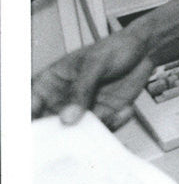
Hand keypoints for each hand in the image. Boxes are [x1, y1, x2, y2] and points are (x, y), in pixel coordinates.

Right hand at [31, 31, 154, 129]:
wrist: (145, 48)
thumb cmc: (116, 47)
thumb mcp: (96, 63)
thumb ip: (82, 88)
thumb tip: (68, 116)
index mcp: (53, 81)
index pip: (31, 102)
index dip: (30, 118)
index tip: (36, 130)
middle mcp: (65, 99)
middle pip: (51, 125)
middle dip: (58, 135)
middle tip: (69, 136)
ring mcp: (84, 109)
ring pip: (77, 132)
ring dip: (89, 132)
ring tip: (104, 120)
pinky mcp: (104, 115)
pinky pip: (102, 128)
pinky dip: (112, 124)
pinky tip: (122, 110)